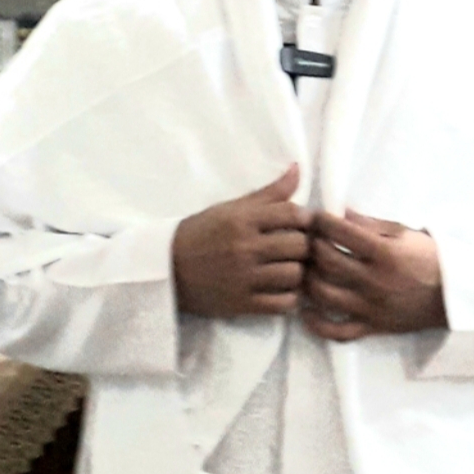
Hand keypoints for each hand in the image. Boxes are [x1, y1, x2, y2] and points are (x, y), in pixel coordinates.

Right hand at [172, 164, 311, 316]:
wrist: (168, 267)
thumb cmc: (203, 232)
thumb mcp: (231, 208)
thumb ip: (269, 193)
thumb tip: (298, 169)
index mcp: (242, 220)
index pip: (293, 214)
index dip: (306, 218)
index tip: (302, 223)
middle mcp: (245, 248)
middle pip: (299, 246)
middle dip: (304, 245)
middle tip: (299, 247)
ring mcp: (244, 278)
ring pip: (294, 275)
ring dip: (298, 271)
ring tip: (291, 267)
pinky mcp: (242, 304)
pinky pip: (283, 304)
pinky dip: (290, 298)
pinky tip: (283, 288)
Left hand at [302, 209, 446, 341]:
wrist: (455, 295)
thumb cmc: (430, 258)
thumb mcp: (405, 233)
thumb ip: (372, 225)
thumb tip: (341, 214)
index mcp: (384, 253)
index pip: (341, 233)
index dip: (321, 221)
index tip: (315, 217)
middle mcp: (374, 280)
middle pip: (327, 262)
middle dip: (311, 246)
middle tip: (306, 239)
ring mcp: (371, 307)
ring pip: (324, 295)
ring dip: (307, 279)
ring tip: (304, 268)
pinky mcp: (372, 327)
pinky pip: (337, 331)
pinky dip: (316, 323)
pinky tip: (304, 310)